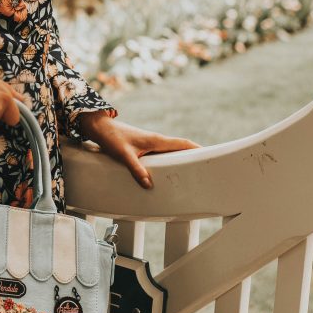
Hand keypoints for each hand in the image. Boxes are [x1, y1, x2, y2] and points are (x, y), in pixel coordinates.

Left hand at [76, 111, 200, 189]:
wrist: (100, 128)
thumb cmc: (112, 138)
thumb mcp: (124, 156)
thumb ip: (136, 170)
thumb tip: (149, 184)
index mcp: (157, 140)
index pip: (183, 143)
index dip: (198, 150)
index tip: (211, 156)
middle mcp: (156, 140)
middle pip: (181, 148)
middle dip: (193, 156)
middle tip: (205, 168)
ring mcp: (151, 143)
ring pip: (171, 151)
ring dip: (181, 159)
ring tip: (190, 172)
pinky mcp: (144, 146)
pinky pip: (162, 154)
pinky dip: (169, 160)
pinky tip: (167, 171)